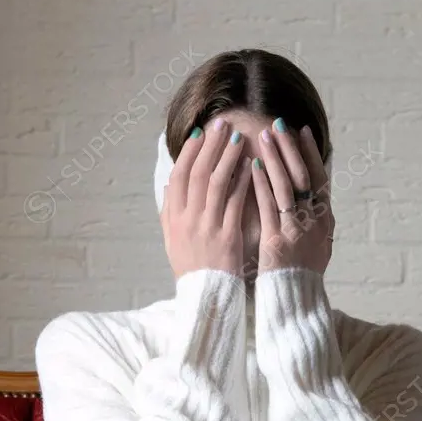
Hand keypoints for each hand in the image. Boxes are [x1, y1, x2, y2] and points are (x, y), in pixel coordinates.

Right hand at [160, 120, 252, 280]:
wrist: (206, 296)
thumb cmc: (192, 267)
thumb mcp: (173, 240)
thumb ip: (170, 212)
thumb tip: (170, 185)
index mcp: (173, 218)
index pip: (179, 175)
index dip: (189, 152)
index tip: (199, 133)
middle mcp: (187, 219)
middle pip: (198, 173)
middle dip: (211, 145)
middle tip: (223, 124)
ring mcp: (207, 227)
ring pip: (217, 182)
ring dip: (228, 156)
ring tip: (239, 137)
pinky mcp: (228, 236)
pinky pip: (235, 202)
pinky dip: (242, 181)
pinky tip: (252, 165)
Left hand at [251, 120, 334, 275]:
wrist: (295, 302)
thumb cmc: (301, 275)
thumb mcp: (317, 246)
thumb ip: (314, 221)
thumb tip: (314, 199)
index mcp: (325, 221)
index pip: (319, 178)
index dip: (310, 153)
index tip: (302, 130)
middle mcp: (315, 222)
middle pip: (304, 176)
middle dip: (291, 148)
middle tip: (279, 123)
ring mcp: (297, 231)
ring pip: (287, 186)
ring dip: (276, 158)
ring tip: (264, 135)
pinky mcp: (278, 242)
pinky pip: (270, 207)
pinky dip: (262, 184)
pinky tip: (254, 166)